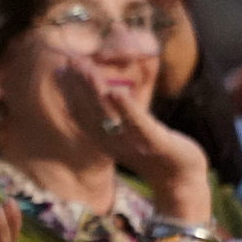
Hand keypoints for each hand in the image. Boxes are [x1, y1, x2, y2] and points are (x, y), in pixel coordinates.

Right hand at [54, 58, 211, 225]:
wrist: (180, 180)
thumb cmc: (155, 151)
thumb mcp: (130, 132)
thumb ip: (115, 113)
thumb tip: (105, 92)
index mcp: (104, 138)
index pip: (81, 112)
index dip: (70, 91)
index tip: (60, 69)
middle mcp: (113, 141)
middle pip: (91, 110)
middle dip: (80, 85)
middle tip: (71, 62)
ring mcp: (133, 143)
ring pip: (110, 114)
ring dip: (96, 91)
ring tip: (86, 70)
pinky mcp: (156, 144)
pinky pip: (138, 124)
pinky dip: (126, 108)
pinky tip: (116, 93)